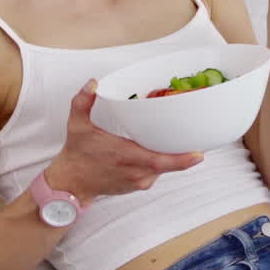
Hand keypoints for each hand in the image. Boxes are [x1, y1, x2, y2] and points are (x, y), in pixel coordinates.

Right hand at [45, 80, 203, 202]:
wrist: (71, 184)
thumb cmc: (76, 155)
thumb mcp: (77, 125)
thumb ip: (82, 102)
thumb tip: (92, 83)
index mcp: (125, 156)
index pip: (158, 161)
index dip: (181, 160)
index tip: (199, 154)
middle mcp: (136, 172)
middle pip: (169, 165)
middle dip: (185, 154)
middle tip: (198, 141)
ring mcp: (139, 181)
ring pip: (164, 168)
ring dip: (172, 156)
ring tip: (179, 140)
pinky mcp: (139, 186)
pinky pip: (157, 173)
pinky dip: (162, 162)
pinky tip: (161, 149)